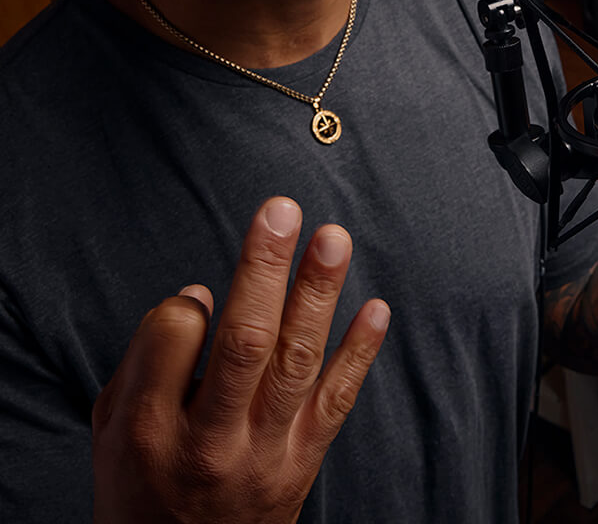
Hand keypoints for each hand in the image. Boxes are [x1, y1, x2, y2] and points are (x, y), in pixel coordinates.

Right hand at [92, 197, 389, 523]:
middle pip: (244, 341)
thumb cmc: (142, 493)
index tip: (198, 300)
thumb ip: (145, 364)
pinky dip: (360, 353)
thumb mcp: (112, 435)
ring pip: (296, 362)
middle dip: (265, 269)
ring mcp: (265, 452)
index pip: (175, 336)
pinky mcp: (305, 460)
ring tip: (332, 238)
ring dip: (318, 294)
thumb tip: (202, 297)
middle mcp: (210, 441)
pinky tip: (377, 308)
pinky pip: (337, 401)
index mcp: (149, 431)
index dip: (187, 303)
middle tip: (282, 211)